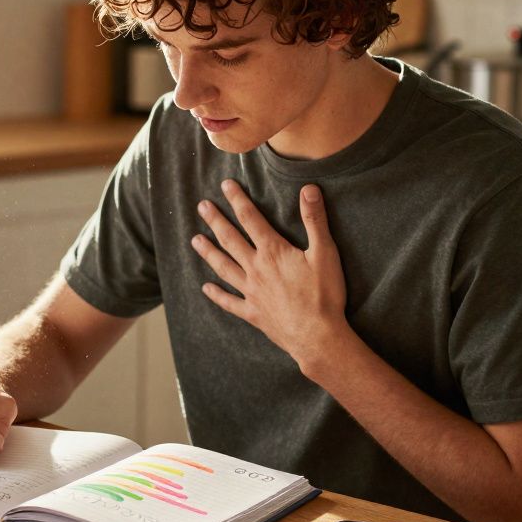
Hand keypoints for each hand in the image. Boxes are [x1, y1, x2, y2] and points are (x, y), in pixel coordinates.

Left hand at [191, 179, 349, 370]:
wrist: (317, 336)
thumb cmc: (324, 295)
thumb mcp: (325, 252)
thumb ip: (314, 220)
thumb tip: (309, 189)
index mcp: (273, 252)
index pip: (251, 219)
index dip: (238, 200)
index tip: (225, 186)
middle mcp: (256, 269)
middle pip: (231, 240)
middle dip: (216, 221)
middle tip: (202, 206)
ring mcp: (251, 292)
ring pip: (224, 267)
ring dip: (209, 252)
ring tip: (195, 240)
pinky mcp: (252, 313)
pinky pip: (229, 302)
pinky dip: (217, 294)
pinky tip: (206, 288)